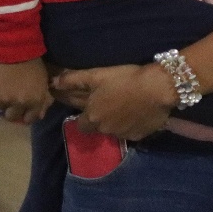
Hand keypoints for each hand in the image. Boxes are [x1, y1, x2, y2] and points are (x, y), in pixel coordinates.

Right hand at [0, 57, 53, 123]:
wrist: (15, 47)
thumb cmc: (34, 62)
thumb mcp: (43, 80)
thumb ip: (42, 99)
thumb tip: (40, 114)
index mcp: (34, 101)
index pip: (30, 119)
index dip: (28, 115)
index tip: (26, 111)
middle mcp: (17, 103)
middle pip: (12, 117)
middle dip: (13, 111)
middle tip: (13, 101)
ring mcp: (1, 98)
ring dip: (1, 102)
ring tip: (3, 90)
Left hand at [53, 64, 177, 140]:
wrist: (159, 88)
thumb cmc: (126, 79)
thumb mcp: (97, 75)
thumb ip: (73, 80)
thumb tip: (53, 82)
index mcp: (92, 117)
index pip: (79, 124)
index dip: (84, 115)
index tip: (91, 105)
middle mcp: (105, 130)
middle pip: (97, 129)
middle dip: (100, 120)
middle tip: (110, 104)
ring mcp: (123, 135)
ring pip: (114, 131)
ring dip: (116, 122)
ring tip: (126, 107)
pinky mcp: (140, 135)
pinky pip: (132, 132)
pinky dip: (132, 125)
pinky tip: (139, 112)